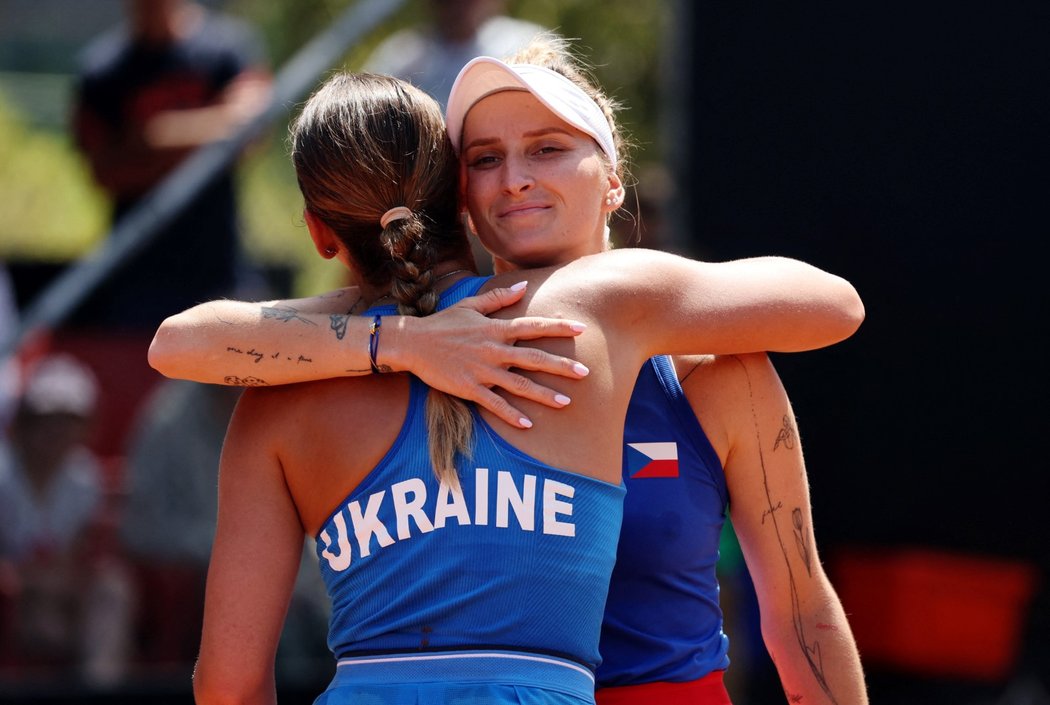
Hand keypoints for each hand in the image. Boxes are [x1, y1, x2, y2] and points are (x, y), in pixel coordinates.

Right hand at [404, 282, 588, 428]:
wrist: (412, 343)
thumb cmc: (442, 323)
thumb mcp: (470, 305)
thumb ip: (498, 298)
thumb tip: (523, 285)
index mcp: (495, 329)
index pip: (533, 326)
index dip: (557, 327)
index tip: (581, 329)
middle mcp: (493, 350)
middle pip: (534, 358)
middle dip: (561, 366)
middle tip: (585, 373)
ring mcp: (481, 370)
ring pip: (519, 384)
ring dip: (543, 394)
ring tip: (566, 403)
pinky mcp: (469, 388)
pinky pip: (494, 404)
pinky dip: (511, 415)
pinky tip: (528, 424)